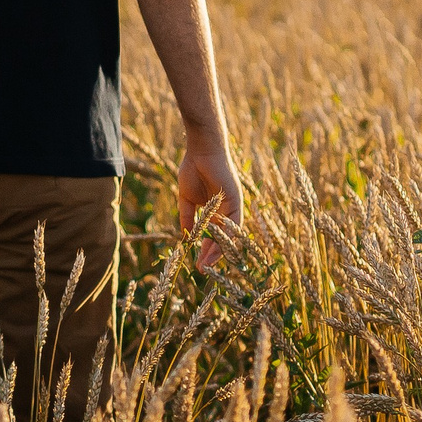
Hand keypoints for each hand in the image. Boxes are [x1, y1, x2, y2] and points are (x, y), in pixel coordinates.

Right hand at [175, 140, 244, 268]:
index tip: (197, 264)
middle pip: (222, 240)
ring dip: (218, 252)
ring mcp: (233, 207)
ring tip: (206, 264)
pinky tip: (214, 248)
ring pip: (228, 236)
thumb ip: (188, 218)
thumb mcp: (187, 199)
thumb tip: (186, 237)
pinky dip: (225, 237)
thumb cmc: (193, 169)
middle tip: (201, 270)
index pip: (213, 236)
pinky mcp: (236, 201)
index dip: (205, 250)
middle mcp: (227, 212)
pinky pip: (232, 224)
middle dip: (211, 256)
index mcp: (216, 211)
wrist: (200, 151)